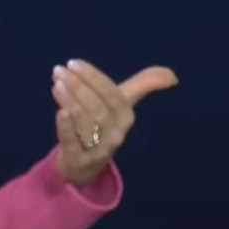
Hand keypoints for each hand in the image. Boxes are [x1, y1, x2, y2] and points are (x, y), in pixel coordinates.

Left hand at [50, 59, 177, 187]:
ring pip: (85, 123)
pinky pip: (74, 142)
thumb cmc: (102, 127)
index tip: (73, 63)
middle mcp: (115, 134)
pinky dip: (66, 127)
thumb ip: (142, 86)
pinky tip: (59, 112)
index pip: (112, 95)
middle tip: (59, 71)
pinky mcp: (79, 160)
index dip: (94, 77)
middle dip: (78, 86)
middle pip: (98, 108)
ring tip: (56, 84)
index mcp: (125, 117)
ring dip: (70, 101)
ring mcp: (98, 149)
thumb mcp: (121, 105)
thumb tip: (172, 75)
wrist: (83, 165)